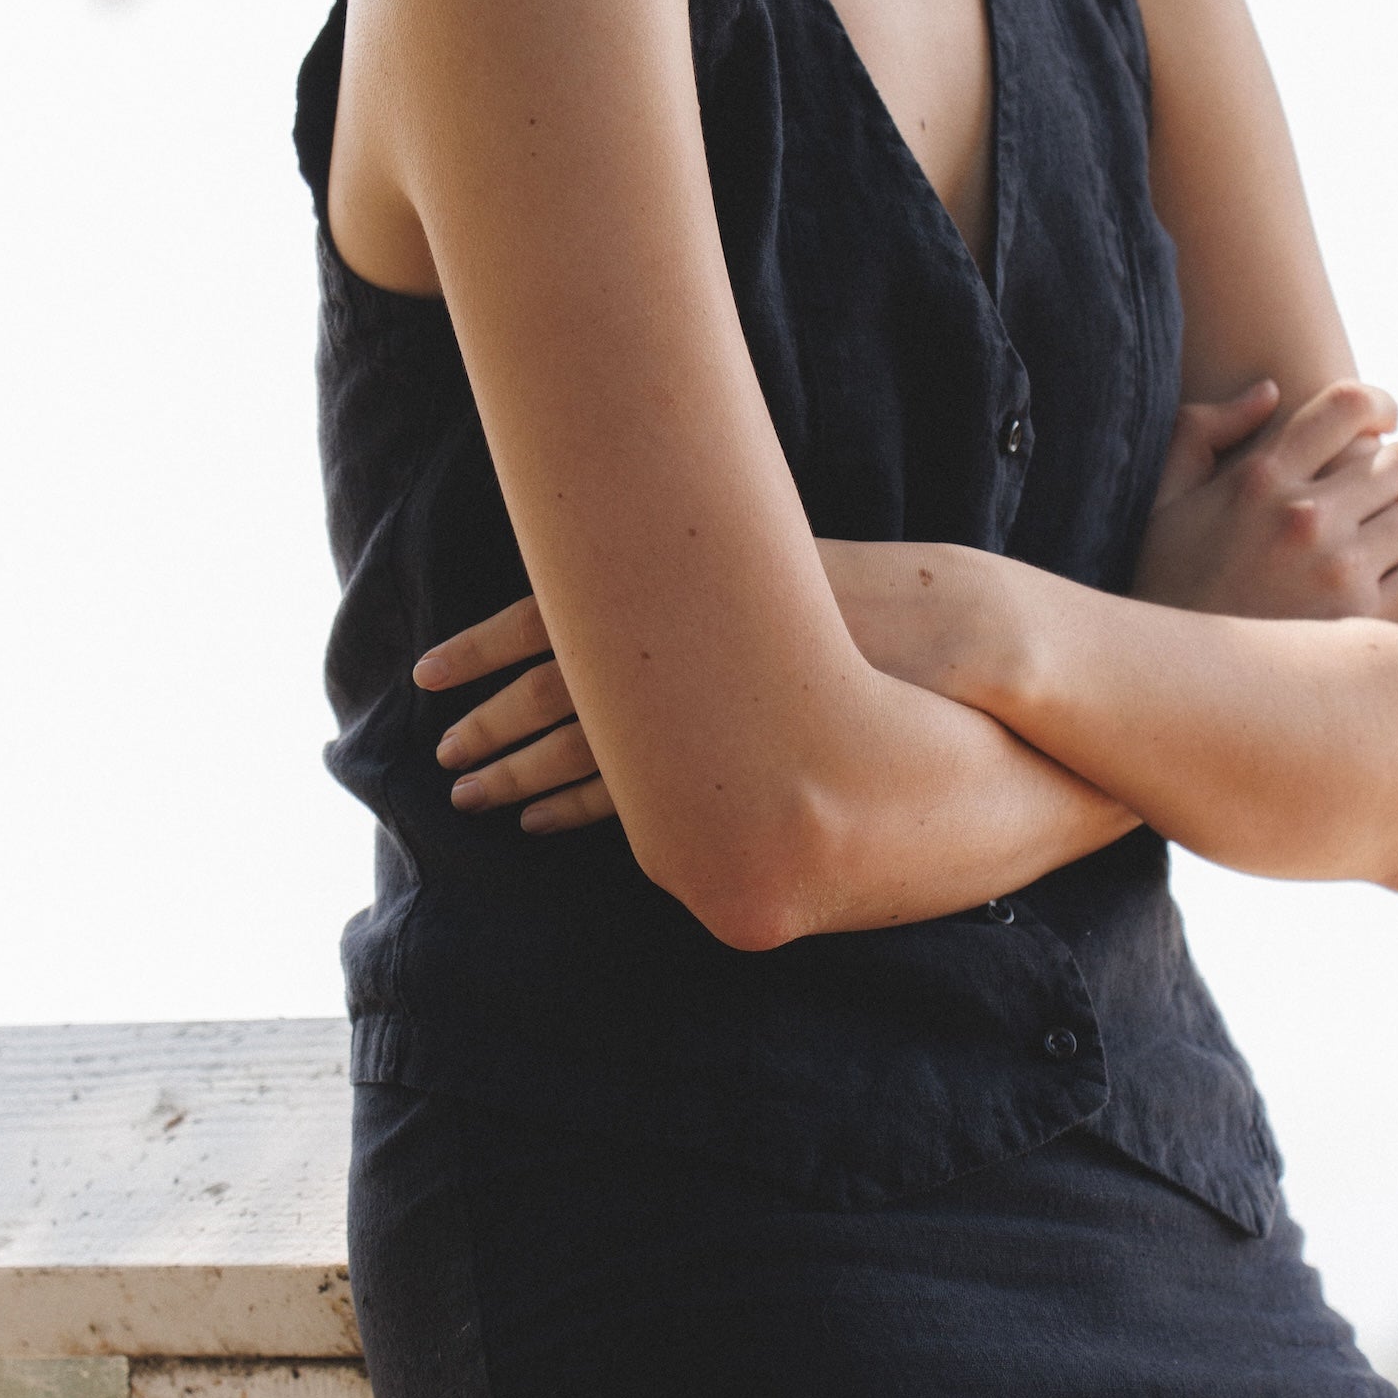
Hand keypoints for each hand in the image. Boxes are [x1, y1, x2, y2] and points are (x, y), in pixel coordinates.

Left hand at [411, 540, 1001, 835]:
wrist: (969, 647)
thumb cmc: (877, 605)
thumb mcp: (767, 573)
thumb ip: (697, 582)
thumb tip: (633, 583)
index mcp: (678, 594)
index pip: (550, 621)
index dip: (483, 650)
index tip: (427, 673)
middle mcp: (682, 656)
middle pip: (554, 695)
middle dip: (491, 729)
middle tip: (443, 755)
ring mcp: (707, 721)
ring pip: (587, 754)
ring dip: (523, 777)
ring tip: (472, 795)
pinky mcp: (732, 773)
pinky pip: (635, 799)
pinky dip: (584, 810)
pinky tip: (545, 824)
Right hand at [1136, 375, 1397, 627]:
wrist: (1171, 684)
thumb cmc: (1164, 587)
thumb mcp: (1162, 500)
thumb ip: (1201, 431)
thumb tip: (1270, 392)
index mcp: (1260, 478)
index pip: (1348, 405)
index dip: (1379, 405)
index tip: (1383, 423)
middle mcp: (1304, 517)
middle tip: (1395, 492)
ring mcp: (1339, 571)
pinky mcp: (1367, 622)